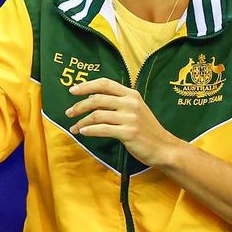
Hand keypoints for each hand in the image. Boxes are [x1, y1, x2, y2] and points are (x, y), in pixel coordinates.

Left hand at [65, 78, 181, 166]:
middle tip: (68, 113)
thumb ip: (117, 101)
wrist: (163, 147)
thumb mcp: (134, 109)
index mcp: (131, 94)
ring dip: (81, 122)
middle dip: (79, 106)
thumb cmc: (146, 129)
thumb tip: (91, 97)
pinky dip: (90, 131)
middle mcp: (131, 103)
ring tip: (74, 128)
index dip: (86, 85)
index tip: (72, 90)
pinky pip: (103, 129)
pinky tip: (83, 132)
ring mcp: (130, 118)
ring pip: (97, 116)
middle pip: (97, 100)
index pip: (105, 84)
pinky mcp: (129, 132)